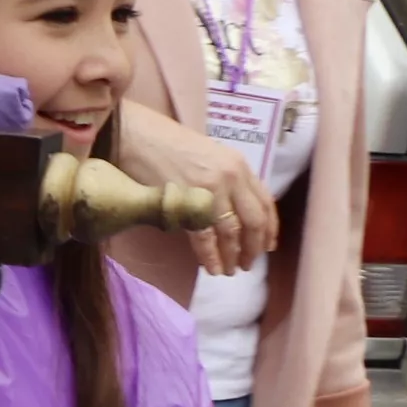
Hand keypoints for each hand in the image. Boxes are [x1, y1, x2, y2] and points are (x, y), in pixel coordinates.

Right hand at [110, 101, 278, 275]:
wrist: (136, 136)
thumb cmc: (168, 144)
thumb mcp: (209, 156)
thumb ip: (227, 180)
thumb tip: (234, 211)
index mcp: (239, 165)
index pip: (266, 203)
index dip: (269, 230)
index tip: (267, 247)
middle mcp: (231, 178)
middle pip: (253, 221)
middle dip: (253, 248)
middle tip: (248, 264)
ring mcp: (209, 190)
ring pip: (231, 233)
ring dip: (233, 256)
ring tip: (230, 270)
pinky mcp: (186, 202)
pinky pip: (204, 237)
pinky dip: (210, 256)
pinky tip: (212, 268)